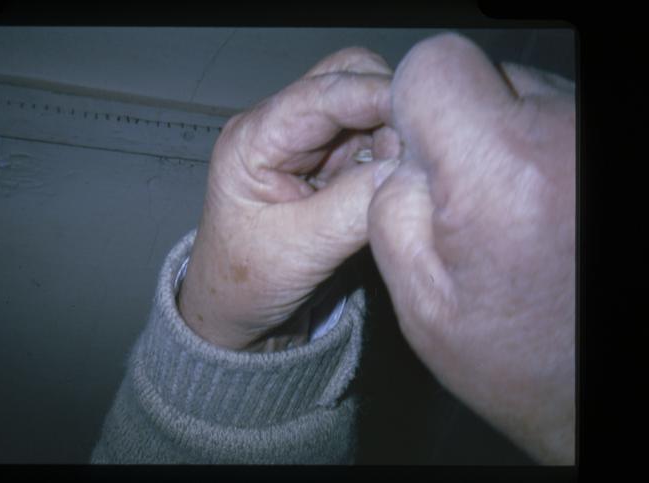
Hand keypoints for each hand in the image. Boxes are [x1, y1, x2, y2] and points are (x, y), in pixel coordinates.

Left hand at [179, 48, 401, 351]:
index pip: (323, 92)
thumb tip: (411, 169)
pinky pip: (376, 139)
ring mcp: (309, 143)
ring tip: (408, 179)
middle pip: (350, 79)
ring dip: (397, 133)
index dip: (376, 95)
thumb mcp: (299, 250)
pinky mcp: (332, 164)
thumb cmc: (247, 283)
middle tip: (415, 156)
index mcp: (255, 138)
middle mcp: (282, 127)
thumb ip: (354, 207)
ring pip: (370, 106)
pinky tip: (402, 183)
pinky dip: (395, 154)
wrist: (236, 311)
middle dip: (390, 107)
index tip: (423, 113)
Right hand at [368, 34, 574, 462]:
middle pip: (483, 74)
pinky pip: (559, 121)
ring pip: (524, 95)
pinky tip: (543, 212)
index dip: (413, 102)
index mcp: (501, 174)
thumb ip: (389, 205)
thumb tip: (405, 154)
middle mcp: (568, 139)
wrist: (598, 387)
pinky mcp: (616, 149)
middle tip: (470, 202)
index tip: (420, 150)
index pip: (436, 64)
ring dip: (505, 142)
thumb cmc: (514, 358)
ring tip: (514, 216)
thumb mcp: (420, 297)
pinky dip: (540, 153)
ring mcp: (601, 140)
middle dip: (462, 127)